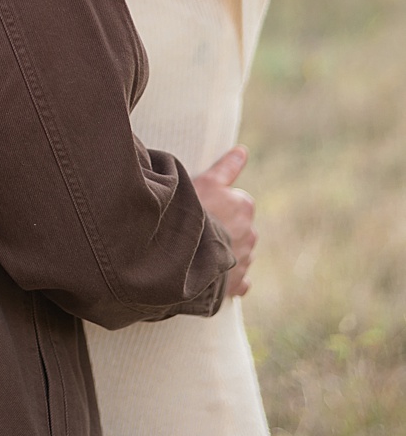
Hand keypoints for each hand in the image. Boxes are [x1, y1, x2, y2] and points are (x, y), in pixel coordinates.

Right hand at [191, 145, 255, 297]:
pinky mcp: (237, 284)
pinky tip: (211, 274)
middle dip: (221, 227)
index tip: (200, 206)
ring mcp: (245, 261)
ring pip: (235, 252)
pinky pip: (236, 279)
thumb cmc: (193, 214)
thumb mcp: (206, 182)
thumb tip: (242, 150)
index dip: (215, 202)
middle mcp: (251, 234)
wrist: (184, 258)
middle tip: (196, 227)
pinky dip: (226, 277)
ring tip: (196, 250)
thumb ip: (226, 167)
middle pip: (235, 226)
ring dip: (222, 251)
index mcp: (244, 207)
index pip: (234, 200)